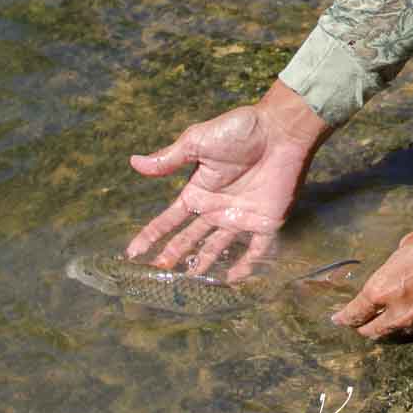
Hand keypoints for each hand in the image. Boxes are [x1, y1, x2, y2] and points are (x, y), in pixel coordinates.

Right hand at [126, 79, 333, 280]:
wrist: (280, 130)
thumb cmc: (239, 131)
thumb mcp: (198, 141)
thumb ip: (169, 158)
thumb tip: (134, 162)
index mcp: (198, 192)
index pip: (170, 219)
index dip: (152, 235)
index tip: (133, 252)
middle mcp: (216, 209)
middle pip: (190, 239)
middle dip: (173, 256)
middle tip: (158, 274)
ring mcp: (240, 217)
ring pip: (217, 248)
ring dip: (203, 264)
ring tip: (189, 282)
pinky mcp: (266, 222)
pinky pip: (256, 250)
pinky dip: (246, 266)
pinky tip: (232, 279)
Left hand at [332, 212, 412, 339]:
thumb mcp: (409, 243)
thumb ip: (397, 264)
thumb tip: (398, 269)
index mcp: (383, 288)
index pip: (356, 312)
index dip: (345, 317)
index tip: (338, 319)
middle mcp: (399, 311)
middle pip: (374, 331)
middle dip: (364, 328)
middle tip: (360, 324)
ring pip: (398, 331)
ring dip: (390, 326)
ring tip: (387, 321)